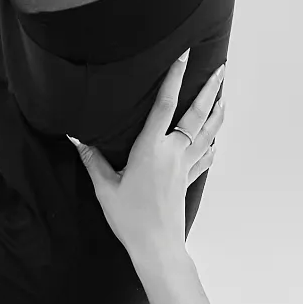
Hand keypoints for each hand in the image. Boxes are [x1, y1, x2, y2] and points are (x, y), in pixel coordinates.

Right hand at [71, 54, 224, 260]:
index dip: (174, 78)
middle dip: (209, 89)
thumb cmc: (130, 219)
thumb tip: (78, 139)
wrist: (157, 247)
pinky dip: (212, 145)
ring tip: (224, 94)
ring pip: (207, 133)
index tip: (183, 56)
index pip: (165, 105)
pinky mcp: (188, 180)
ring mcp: (185, 166)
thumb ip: (93, 160)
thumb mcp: (105, 188)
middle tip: (220, 67)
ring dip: (217, 112)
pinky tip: (215, 140)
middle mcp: (173, 153)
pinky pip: (205, 157)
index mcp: (151, 149)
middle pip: (196, 115)